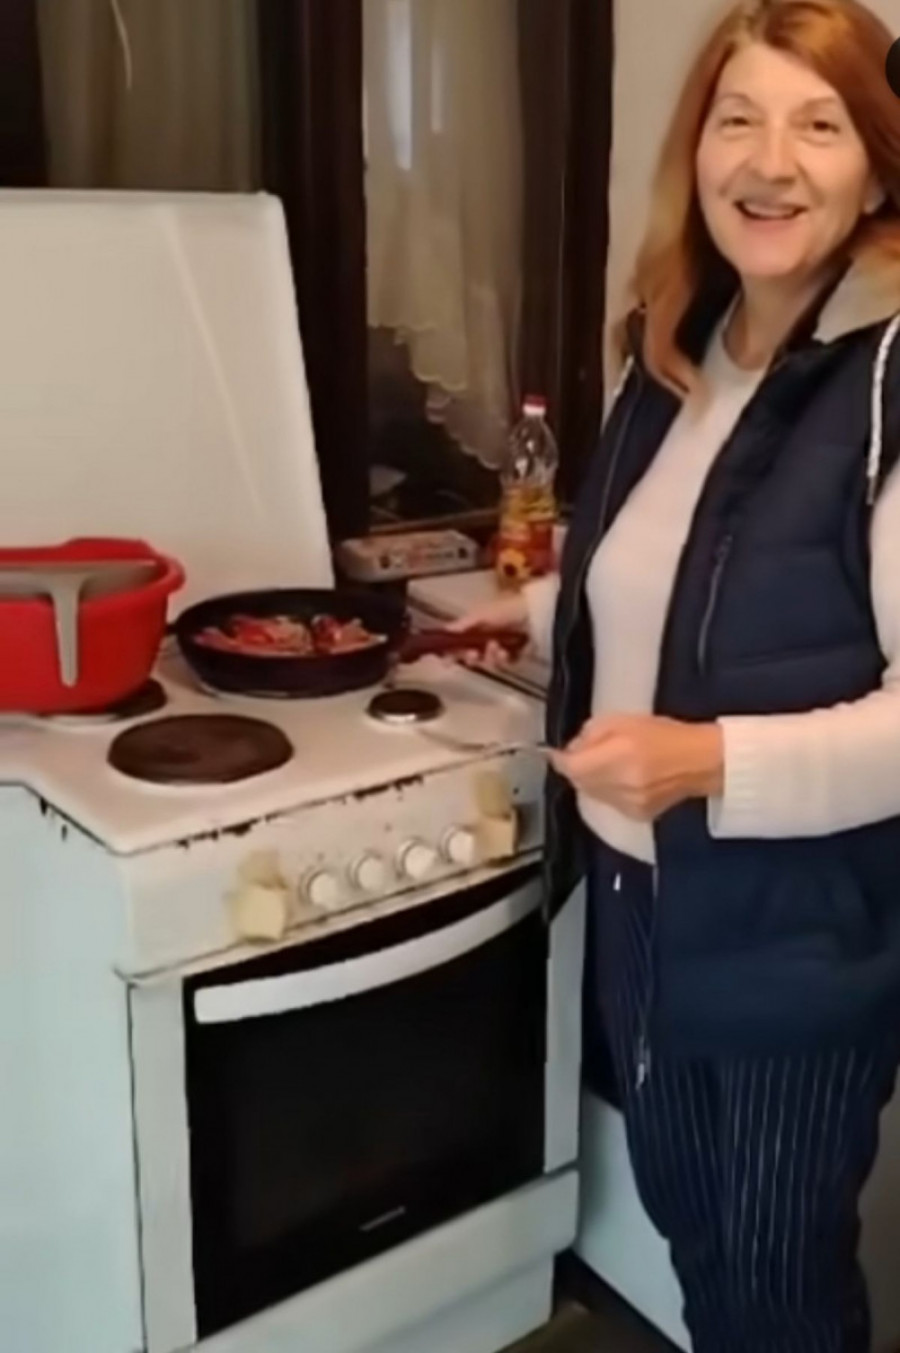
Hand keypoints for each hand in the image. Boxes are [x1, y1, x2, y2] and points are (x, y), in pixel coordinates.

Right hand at [446, 592, 529, 667]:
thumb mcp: (481, 614)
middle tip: (473, 654)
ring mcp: (503, 647)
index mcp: (479, 624)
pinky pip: (504, 665)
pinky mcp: (517, 656)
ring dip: (489, 657)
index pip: (460, 641)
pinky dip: (504, 660)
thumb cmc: (507, 609)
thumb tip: (443, 631)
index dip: (452, 651)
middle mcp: (489, 635)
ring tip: (497, 648)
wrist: (537, 614)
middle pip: (473, 655)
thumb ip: (462, 624)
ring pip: (488, 662)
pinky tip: (507, 653)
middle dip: (471, 656)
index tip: (445, 661)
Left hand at [550, 714, 723, 821]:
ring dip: (592, 780)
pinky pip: (609, 803)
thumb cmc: (665, 734)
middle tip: (587, 754)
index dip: (560, 759)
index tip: (557, 752)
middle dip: (577, 768)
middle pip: (580, 782)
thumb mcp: (624, 720)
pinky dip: (608, 791)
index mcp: (619, 756)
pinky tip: (624, 779)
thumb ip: (592, 733)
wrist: (701, 762)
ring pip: (592, 794)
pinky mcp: (637, 815)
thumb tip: (571, 749)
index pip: (572, 767)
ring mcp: (629, 804)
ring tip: (610, 764)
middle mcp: (622, 784)